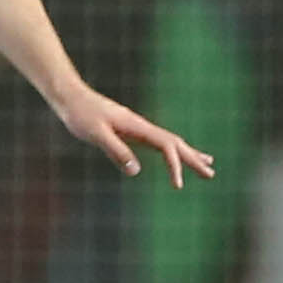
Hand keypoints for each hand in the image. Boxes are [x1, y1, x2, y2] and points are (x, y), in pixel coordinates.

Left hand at [54, 85, 215, 187]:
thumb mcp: (96, 134)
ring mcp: (138, 128)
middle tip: (211, 174)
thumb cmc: (81, 115)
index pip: (165, 146)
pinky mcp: (130, 131)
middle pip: (175, 142)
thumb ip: (115, 151)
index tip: (178, 185)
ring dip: (188, 154)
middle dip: (193, 159)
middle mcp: (141, 126)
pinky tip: (173, 157)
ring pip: (169, 141)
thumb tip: (136, 171)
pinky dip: (171, 151)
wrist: (71, 97)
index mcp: (137, 126)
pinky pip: (157, 143)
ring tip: (206, 164)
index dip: (175, 165)